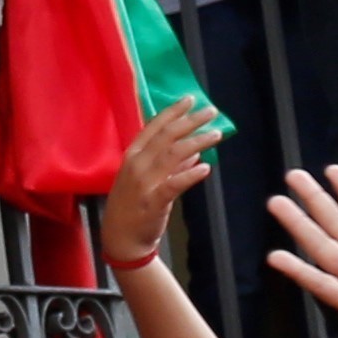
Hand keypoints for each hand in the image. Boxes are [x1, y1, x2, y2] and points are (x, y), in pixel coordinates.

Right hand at [97, 89, 229, 267]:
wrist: (121, 239)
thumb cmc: (132, 206)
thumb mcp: (146, 179)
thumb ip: (170, 164)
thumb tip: (193, 150)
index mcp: (132, 155)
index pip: (154, 127)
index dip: (173, 112)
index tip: (189, 99)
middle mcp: (137, 164)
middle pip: (167, 136)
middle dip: (190, 121)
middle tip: (211, 111)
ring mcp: (144, 182)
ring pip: (173, 155)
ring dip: (196, 142)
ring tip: (216, 134)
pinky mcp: (154, 201)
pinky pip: (174, 184)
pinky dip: (190, 174)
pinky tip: (205, 168)